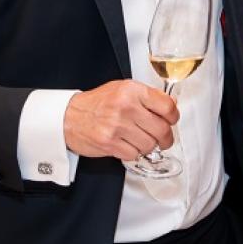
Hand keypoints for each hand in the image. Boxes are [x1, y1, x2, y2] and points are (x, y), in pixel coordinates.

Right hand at [63, 80, 178, 159]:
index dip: (173, 117)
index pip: (167, 106)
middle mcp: (126, 107)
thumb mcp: (123, 89)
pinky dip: (134, 152)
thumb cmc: (97, 103)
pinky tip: (127, 145)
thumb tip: (172, 105)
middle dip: (166, 138)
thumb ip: (148, 96)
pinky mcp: (109, 143)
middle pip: (162, 129)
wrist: (69, 116)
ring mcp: (117, 126)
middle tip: (163, 139)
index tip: (171, 121)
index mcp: (132, 90)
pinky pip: (134, 154)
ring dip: (148, 146)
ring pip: (149, 144)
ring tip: (140, 140)